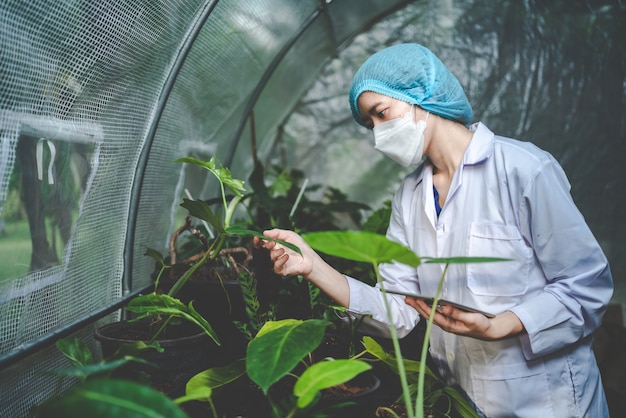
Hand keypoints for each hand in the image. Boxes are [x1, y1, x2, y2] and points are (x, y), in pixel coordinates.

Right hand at [253, 228, 349, 306]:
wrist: (311, 259)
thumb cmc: (301, 247)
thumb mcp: (289, 235)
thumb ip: (277, 233)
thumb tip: (264, 232)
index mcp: (276, 245)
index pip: (263, 243)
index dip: (258, 241)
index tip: (256, 237)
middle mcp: (275, 253)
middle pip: (264, 250)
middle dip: (267, 245)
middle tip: (272, 243)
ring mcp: (278, 262)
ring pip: (271, 257)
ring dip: (276, 253)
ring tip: (284, 250)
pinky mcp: (282, 270)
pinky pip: (276, 267)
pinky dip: (280, 261)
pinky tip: (286, 257)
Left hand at [405, 298, 523, 339]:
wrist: (491, 330)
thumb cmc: (482, 325)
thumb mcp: (471, 319)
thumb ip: (457, 314)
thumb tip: (443, 306)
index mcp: (449, 325)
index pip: (432, 315)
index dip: (422, 307)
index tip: (415, 299)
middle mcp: (446, 324)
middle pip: (428, 315)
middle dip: (417, 306)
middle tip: (407, 298)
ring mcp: (448, 322)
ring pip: (431, 314)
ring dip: (421, 307)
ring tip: (412, 300)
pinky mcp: (451, 319)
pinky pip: (436, 313)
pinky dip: (428, 307)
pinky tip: (425, 303)